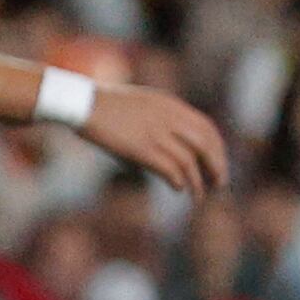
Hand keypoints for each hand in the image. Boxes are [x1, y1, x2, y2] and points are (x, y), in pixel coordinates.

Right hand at [78, 84, 230, 195]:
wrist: (80, 102)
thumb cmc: (105, 106)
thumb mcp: (142, 104)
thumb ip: (162, 119)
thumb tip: (174, 145)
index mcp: (169, 104)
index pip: (207, 127)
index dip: (218, 149)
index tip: (219, 164)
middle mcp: (167, 117)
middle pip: (205, 144)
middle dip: (217, 166)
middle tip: (219, 184)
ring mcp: (155, 132)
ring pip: (189, 161)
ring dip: (197, 182)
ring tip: (199, 197)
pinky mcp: (140, 148)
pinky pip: (169, 168)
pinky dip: (178, 181)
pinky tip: (178, 189)